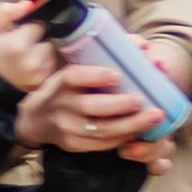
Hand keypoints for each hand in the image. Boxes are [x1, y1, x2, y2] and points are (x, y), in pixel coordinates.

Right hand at [0, 0, 59, 96]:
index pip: (39, 25)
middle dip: (38, 39)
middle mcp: (31, 61)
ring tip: (27, 56)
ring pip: (52, 53)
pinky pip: (51, 66)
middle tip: (23, 45)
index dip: (31, 26)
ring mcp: (39, 74)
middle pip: (48, 40)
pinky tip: (30, 66)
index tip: (21, 31)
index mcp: (17, 46)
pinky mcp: (43, 83)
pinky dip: (43, 64)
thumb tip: (27, 4)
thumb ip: (5, 12)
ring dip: (42, 52)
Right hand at [13, 57, 163, 154]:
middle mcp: (62, 105)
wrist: (37, 119)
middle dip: (120, 105)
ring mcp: (67, 128)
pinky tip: (140, 131)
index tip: (116, 75)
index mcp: (63, 82)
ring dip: (130, 125)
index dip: (95, 76)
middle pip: (91, 107)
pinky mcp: (74, 145)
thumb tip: (143, 46)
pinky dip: (123, 138)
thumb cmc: (66, 89)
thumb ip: (105, 58)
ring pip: (101, 130)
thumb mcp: (74, 71)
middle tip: (142, 100)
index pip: (74, 77)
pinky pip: (102, 144)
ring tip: (154, 117)